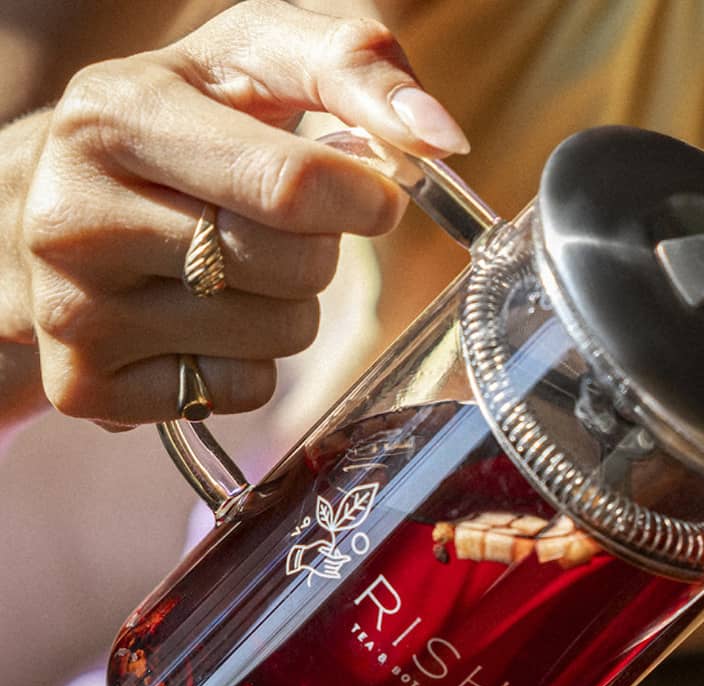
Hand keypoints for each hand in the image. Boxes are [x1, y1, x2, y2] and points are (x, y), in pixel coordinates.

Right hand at [13, 0, 468, 426]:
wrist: (47, 200)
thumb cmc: (181, 123)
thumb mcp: (252, 59)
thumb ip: (353, 64)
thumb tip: (440, 135)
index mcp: (113, 118)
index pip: (288, 189)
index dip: (363, 200)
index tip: (377, 195)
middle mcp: (75, 219)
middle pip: (294, 271)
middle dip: (317, 250)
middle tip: (272, 222)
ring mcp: (75, 313)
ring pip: (278, 340)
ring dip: (287, 308)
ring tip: (227, 266)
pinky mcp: (89, 386)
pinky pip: (243, 392)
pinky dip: (247, 364)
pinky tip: (197, 319)